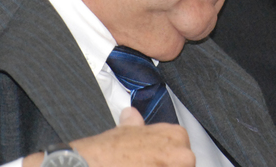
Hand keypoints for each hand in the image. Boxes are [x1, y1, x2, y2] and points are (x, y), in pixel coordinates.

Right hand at [22, 108, 194, 166]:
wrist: (91, 164)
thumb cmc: (108, 151)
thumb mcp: (124, 130)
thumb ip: (135, 123)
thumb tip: (131, 114)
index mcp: (176, 136)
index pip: (184, 154)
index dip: (166, 160)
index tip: (154, 161)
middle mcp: (182, 154)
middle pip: (184, 165)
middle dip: (166, 166)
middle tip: (143, 166)